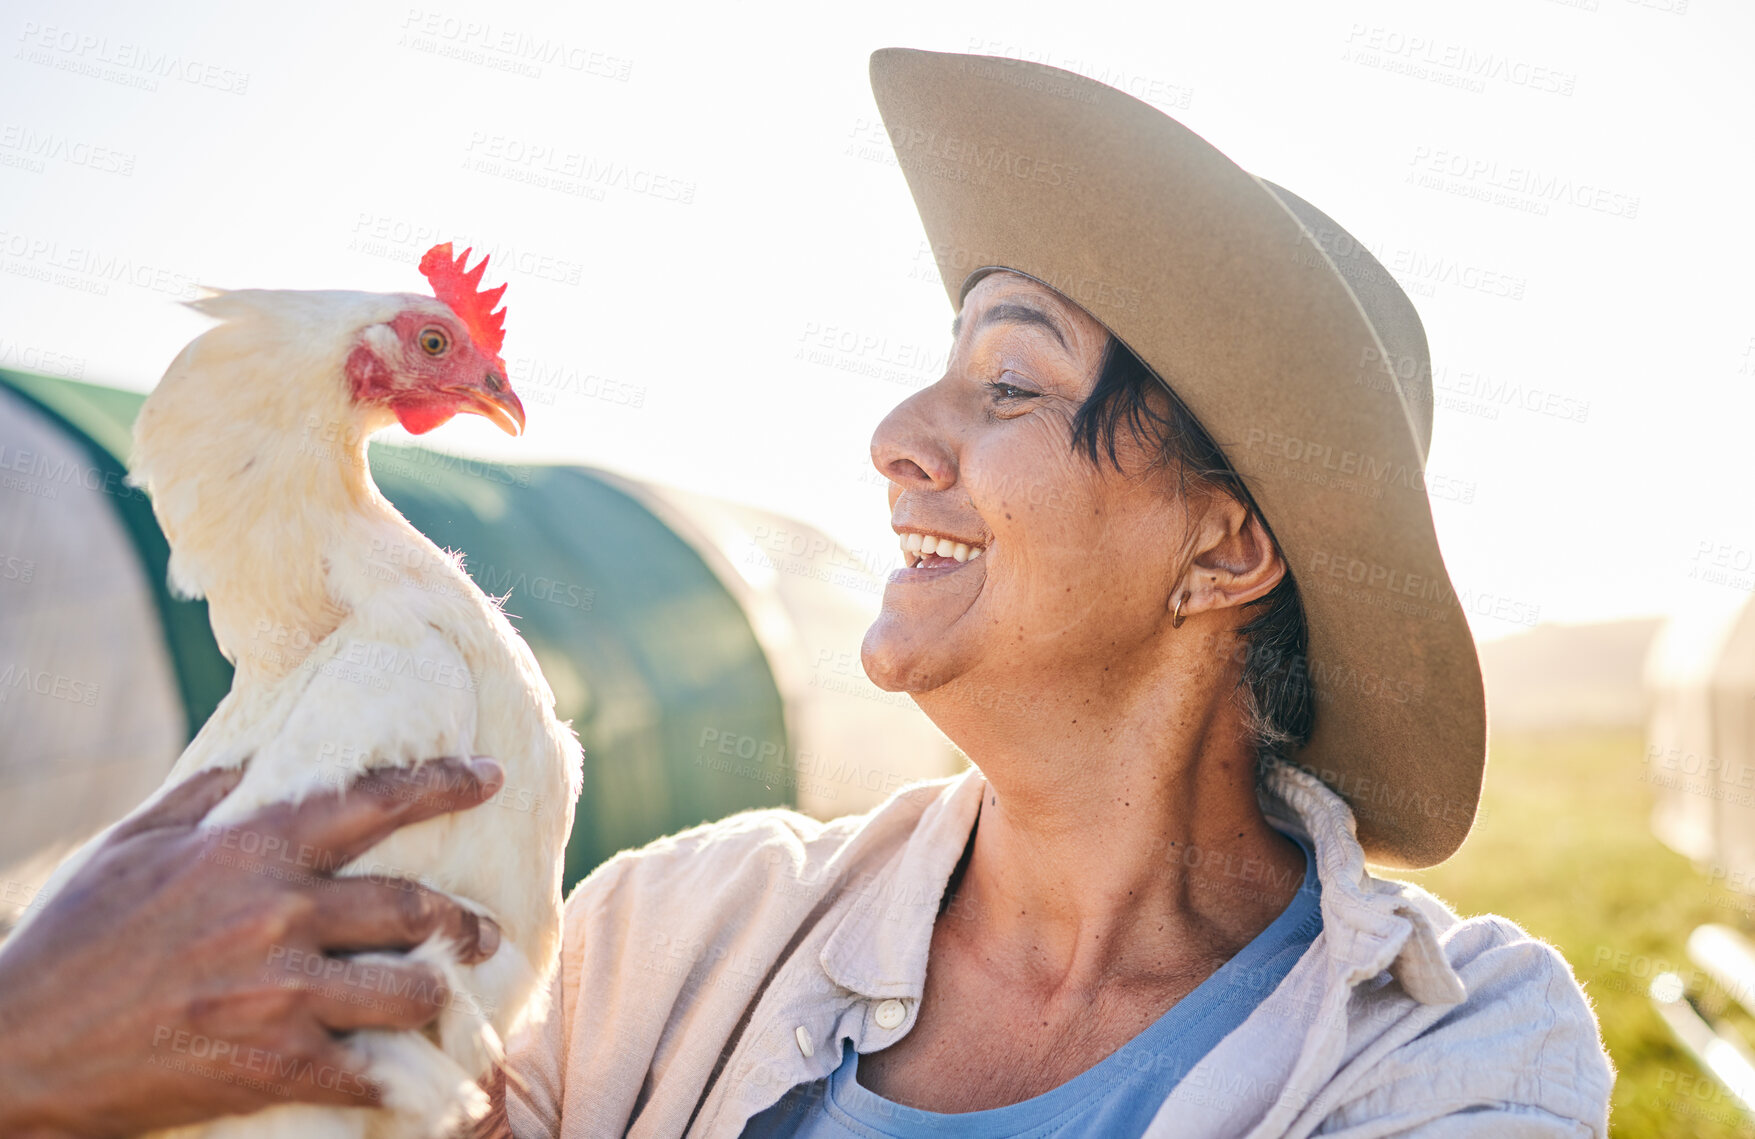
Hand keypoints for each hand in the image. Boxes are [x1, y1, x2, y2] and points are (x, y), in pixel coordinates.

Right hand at [0, 755, 505, 1137]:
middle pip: (413, 905)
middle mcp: (279, 914)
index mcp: (252, 849)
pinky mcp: (272, 1066)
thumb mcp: (136, 842)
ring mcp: (280, 994)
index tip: (491, 778)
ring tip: (449, 995)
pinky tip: (419, 1077)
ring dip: (440, 994)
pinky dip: (403, 1076)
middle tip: (482, 930)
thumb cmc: (74, 936)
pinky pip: (371, 1070)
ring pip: (411, 989)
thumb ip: (212, 793)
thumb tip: (266, 756)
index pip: (375, 802)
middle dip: (461, 921)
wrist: (18, 1046)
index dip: (445, 784)